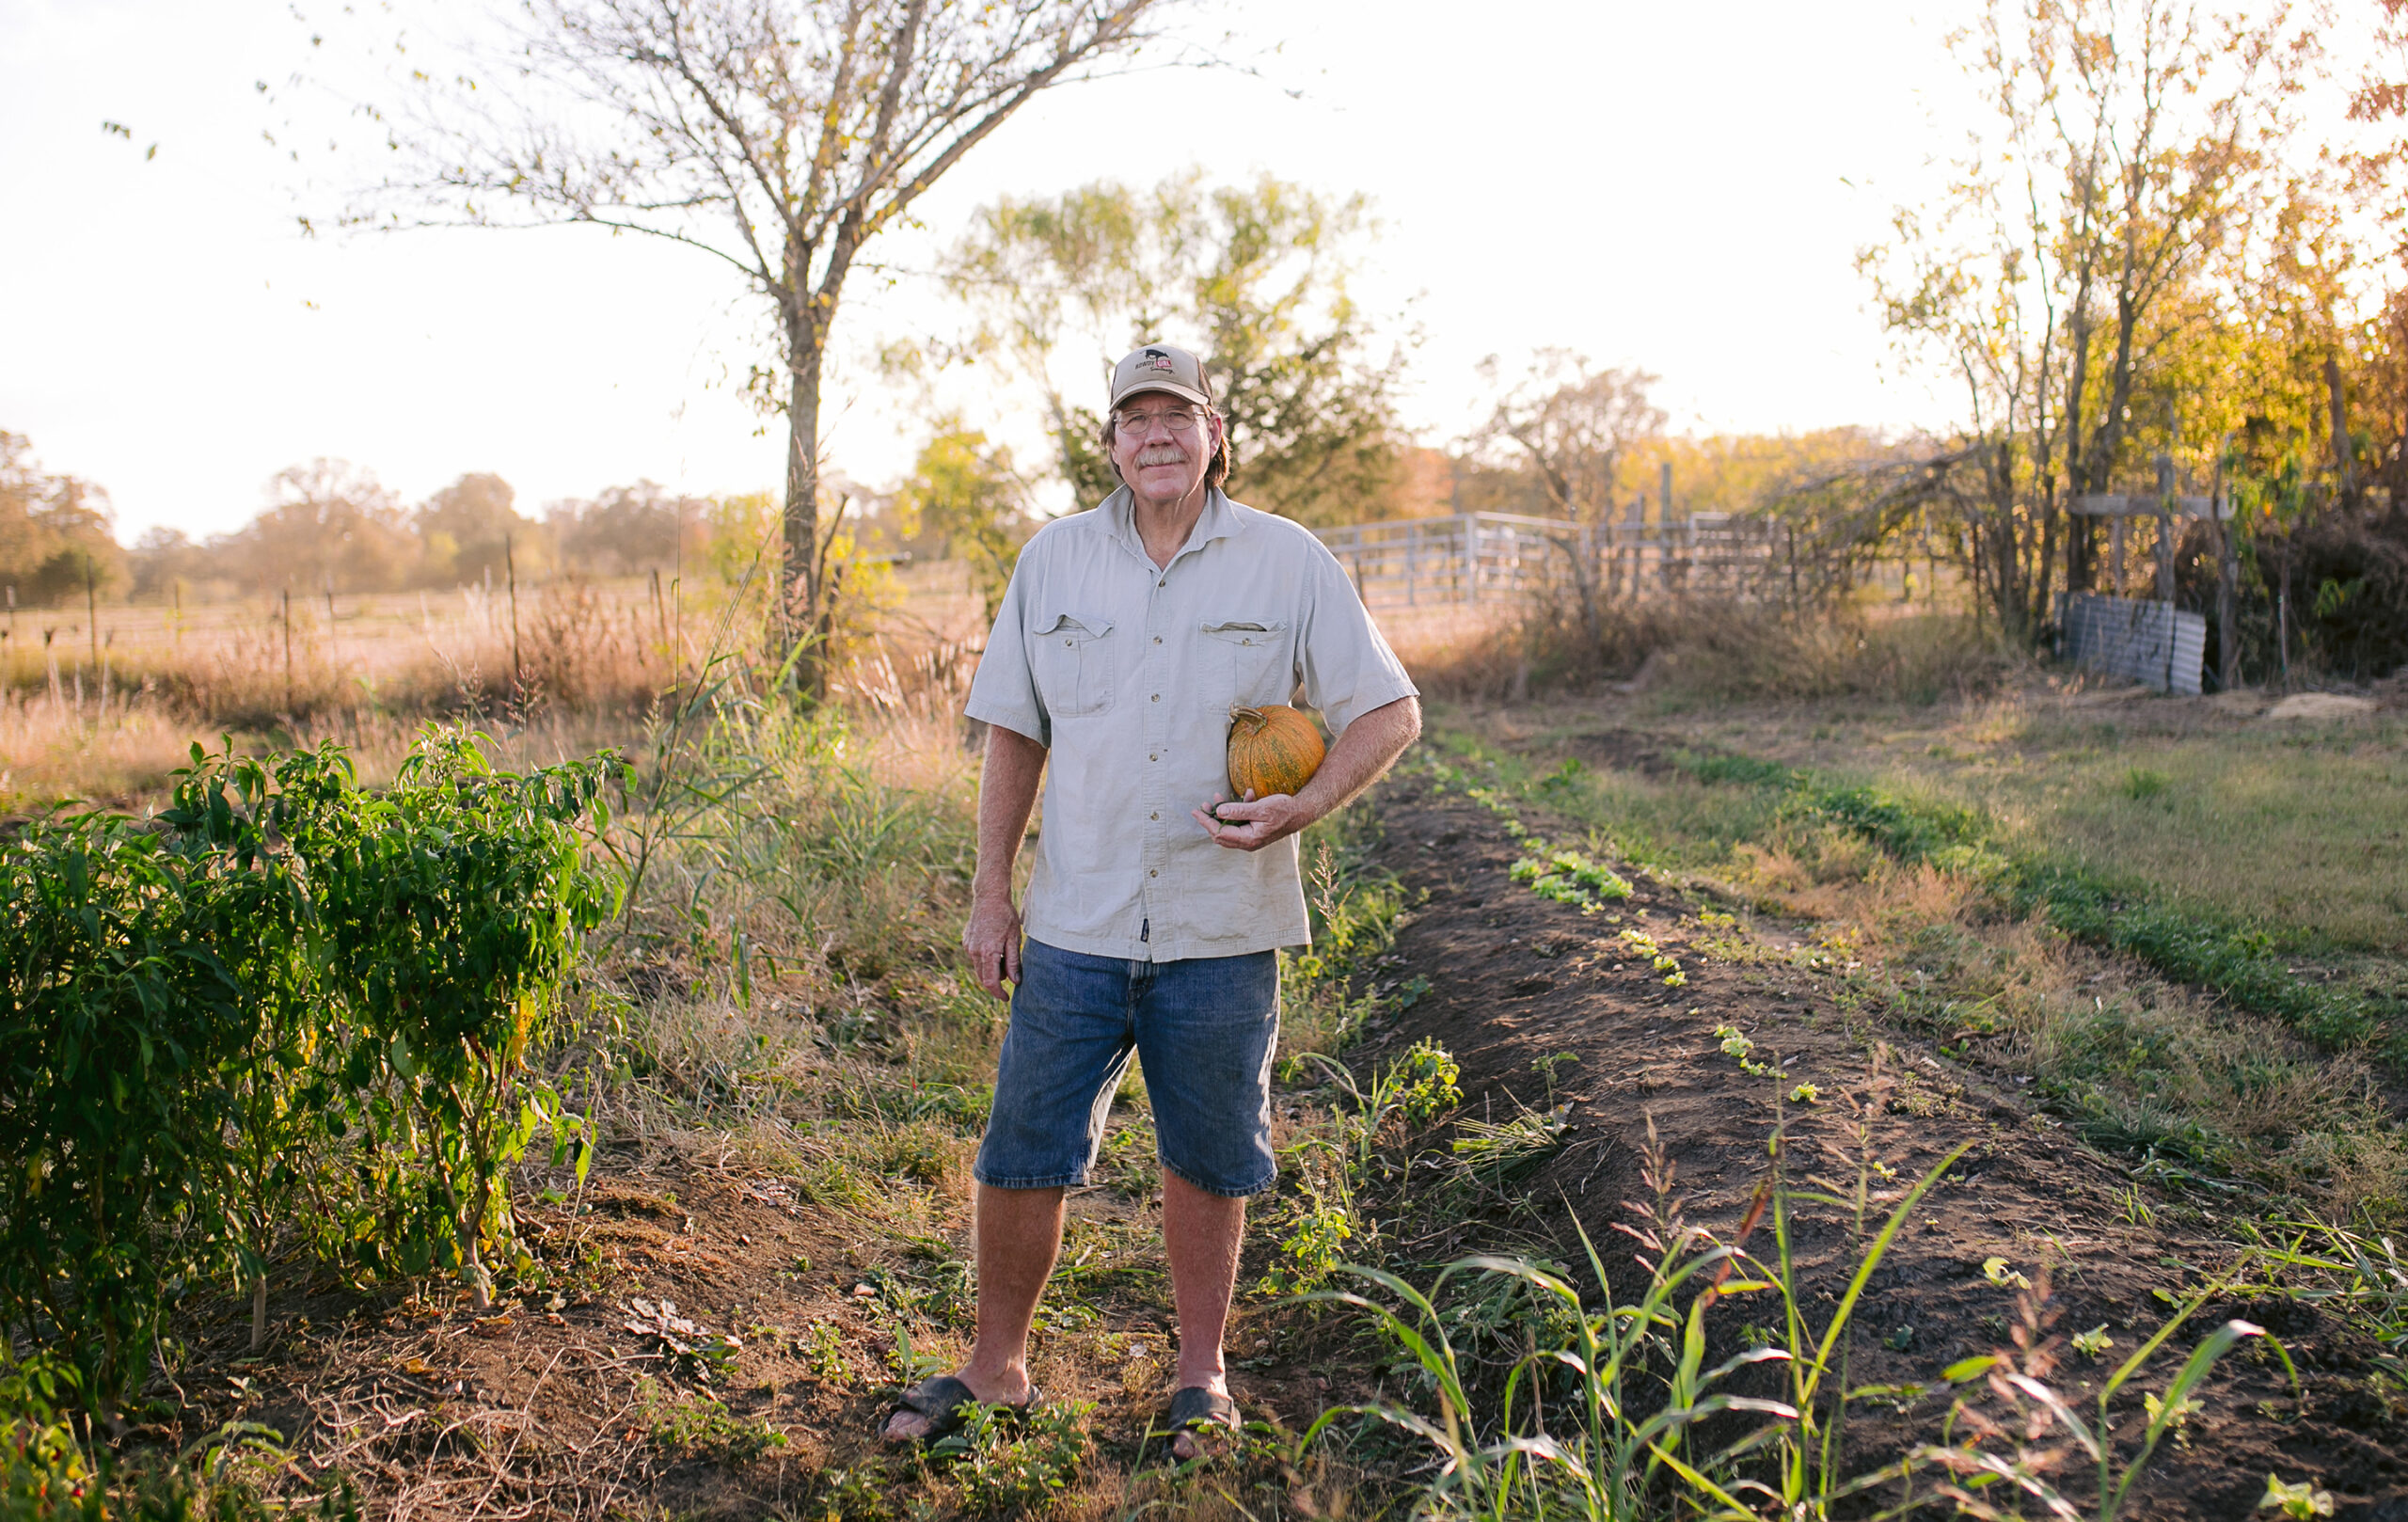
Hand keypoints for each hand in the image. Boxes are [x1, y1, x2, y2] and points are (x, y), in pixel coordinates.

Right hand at [962, 895, 1022, 998]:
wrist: (989, 897)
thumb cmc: (1005, 916)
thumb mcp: (1014, 939)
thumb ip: (1013, 962)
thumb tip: (1015, 981)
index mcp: (987, 952)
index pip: (990, 982)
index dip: (998, 993)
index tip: (1006, 998)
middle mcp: (974, 951)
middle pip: (983, 977)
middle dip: (997, 980)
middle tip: (1011, 971)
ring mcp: (968, 946)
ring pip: (979, 968)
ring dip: (992, 969)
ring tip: (1005, 954)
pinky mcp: (966, 942)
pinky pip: (975, 958)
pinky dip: (986, 960)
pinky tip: (996, 947)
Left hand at [1192, 789, 1312, 851]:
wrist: (1301, 812)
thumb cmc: (1283, 810)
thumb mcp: (1260, 808)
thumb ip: (1239, 810)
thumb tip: (1218, 812)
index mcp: (1249, 839)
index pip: (1220, 833)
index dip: (1207, 821)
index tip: (1197, 811)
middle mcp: (1248, 842)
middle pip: (1221, 834)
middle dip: (1211, 818)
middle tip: (1204, 804)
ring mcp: (1251, 838)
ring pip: (1229, 827)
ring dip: (1223, 813)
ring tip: (1218, 796)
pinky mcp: (1254, 831)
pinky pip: (1240, 823)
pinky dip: (1238, 810)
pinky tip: (1247, 795)